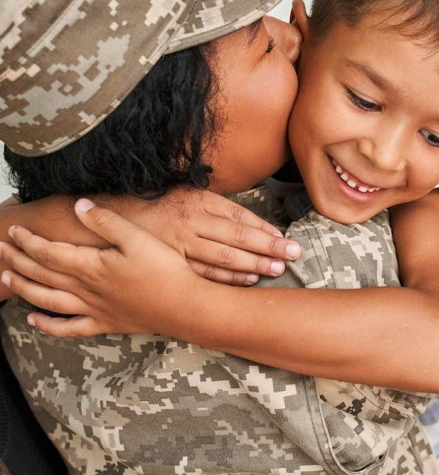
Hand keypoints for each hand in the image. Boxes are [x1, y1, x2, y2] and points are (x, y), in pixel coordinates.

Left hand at [0, 199, 203, 336]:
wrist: (184, 306)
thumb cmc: (165, 271)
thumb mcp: (137, 238)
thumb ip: (106, 222)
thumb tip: (79, 206)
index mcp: (91, 266)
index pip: (49, 252)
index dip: (29, 241)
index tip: (15, 230)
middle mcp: (86, 289)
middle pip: (42, 273)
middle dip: (18, 259)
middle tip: (0, 248)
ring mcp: (94, 309)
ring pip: (47, 300)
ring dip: (24, 288)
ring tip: (8, 277)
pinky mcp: (106, 323)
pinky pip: (69, 328)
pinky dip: (47, 325)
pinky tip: (34, 320)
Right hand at [106, 187, 300, 284]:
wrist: (109, 218)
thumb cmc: (154, 204)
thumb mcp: (185, 193)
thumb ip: (215, 205)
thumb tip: (249, 218)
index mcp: (199, 201)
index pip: (240, 216)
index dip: (264, 229)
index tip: (285, 238)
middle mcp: (192, 222)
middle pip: (238, 236)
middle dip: (269, 247)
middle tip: (294, 254)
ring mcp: (181, 244)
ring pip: (225, 257)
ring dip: (254, 264)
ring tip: (277, 269)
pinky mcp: (172, 262)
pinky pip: (205, 272)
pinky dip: (228, 278)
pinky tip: (248, 280)